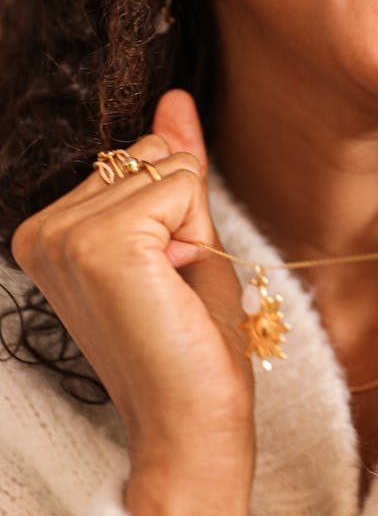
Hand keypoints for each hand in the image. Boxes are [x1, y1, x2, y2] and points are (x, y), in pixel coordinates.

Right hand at [12, 90, 253, 515]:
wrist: (192, 420)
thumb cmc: (191, 339)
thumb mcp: (185, 234)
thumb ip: (173, 164)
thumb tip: (175, 96)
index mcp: (49, 230)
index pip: (136, 156)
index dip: (173, 212)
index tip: (158, 275)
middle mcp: (42, 230)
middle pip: (150, 153)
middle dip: (182, 212)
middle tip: (168, 283)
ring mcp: (65, 236)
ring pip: (167, 166)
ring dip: (191, 226)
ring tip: (169, 288)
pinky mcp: (99, 246)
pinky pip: (181, 184)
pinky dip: (196, 232)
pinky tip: (171, 286)